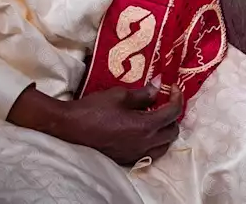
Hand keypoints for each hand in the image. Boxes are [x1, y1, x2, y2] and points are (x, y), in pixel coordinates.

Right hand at [17, 82, 182, 165]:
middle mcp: (144, 144)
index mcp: (145, 126)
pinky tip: (142, 132)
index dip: (177, 98)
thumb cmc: (93, 109)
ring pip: (163, 146)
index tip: (173, 88)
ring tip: (155, 117)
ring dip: (165, 131)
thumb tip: (159, 85)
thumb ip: (144, 93)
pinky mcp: (125, 160)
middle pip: (173, 131)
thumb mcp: (120, 95)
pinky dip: (153, 143)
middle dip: (173, 116)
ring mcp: (135, 154)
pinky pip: (149, 154)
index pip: (173, 113)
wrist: (68, 128)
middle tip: (164, 103)